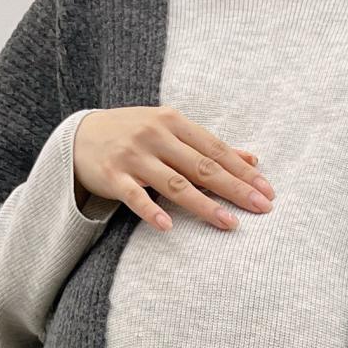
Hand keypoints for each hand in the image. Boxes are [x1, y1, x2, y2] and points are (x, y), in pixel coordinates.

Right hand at [74, 106, 274, 232]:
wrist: (80, 136)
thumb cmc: (134, 135)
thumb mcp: (170, 131)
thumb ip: (208, 146)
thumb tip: (252, 159)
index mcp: (173, 122)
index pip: (215, 149)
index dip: (242, 171)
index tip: (267, 190)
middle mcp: (155, 136)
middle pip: (202, 166)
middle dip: (235, 188)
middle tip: (262, 207)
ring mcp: (134, 156)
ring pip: (174, 183)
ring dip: (204, 204)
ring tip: (229, 223)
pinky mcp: (113, 176)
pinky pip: (135, 197)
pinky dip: (151, 211)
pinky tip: (168, 226)